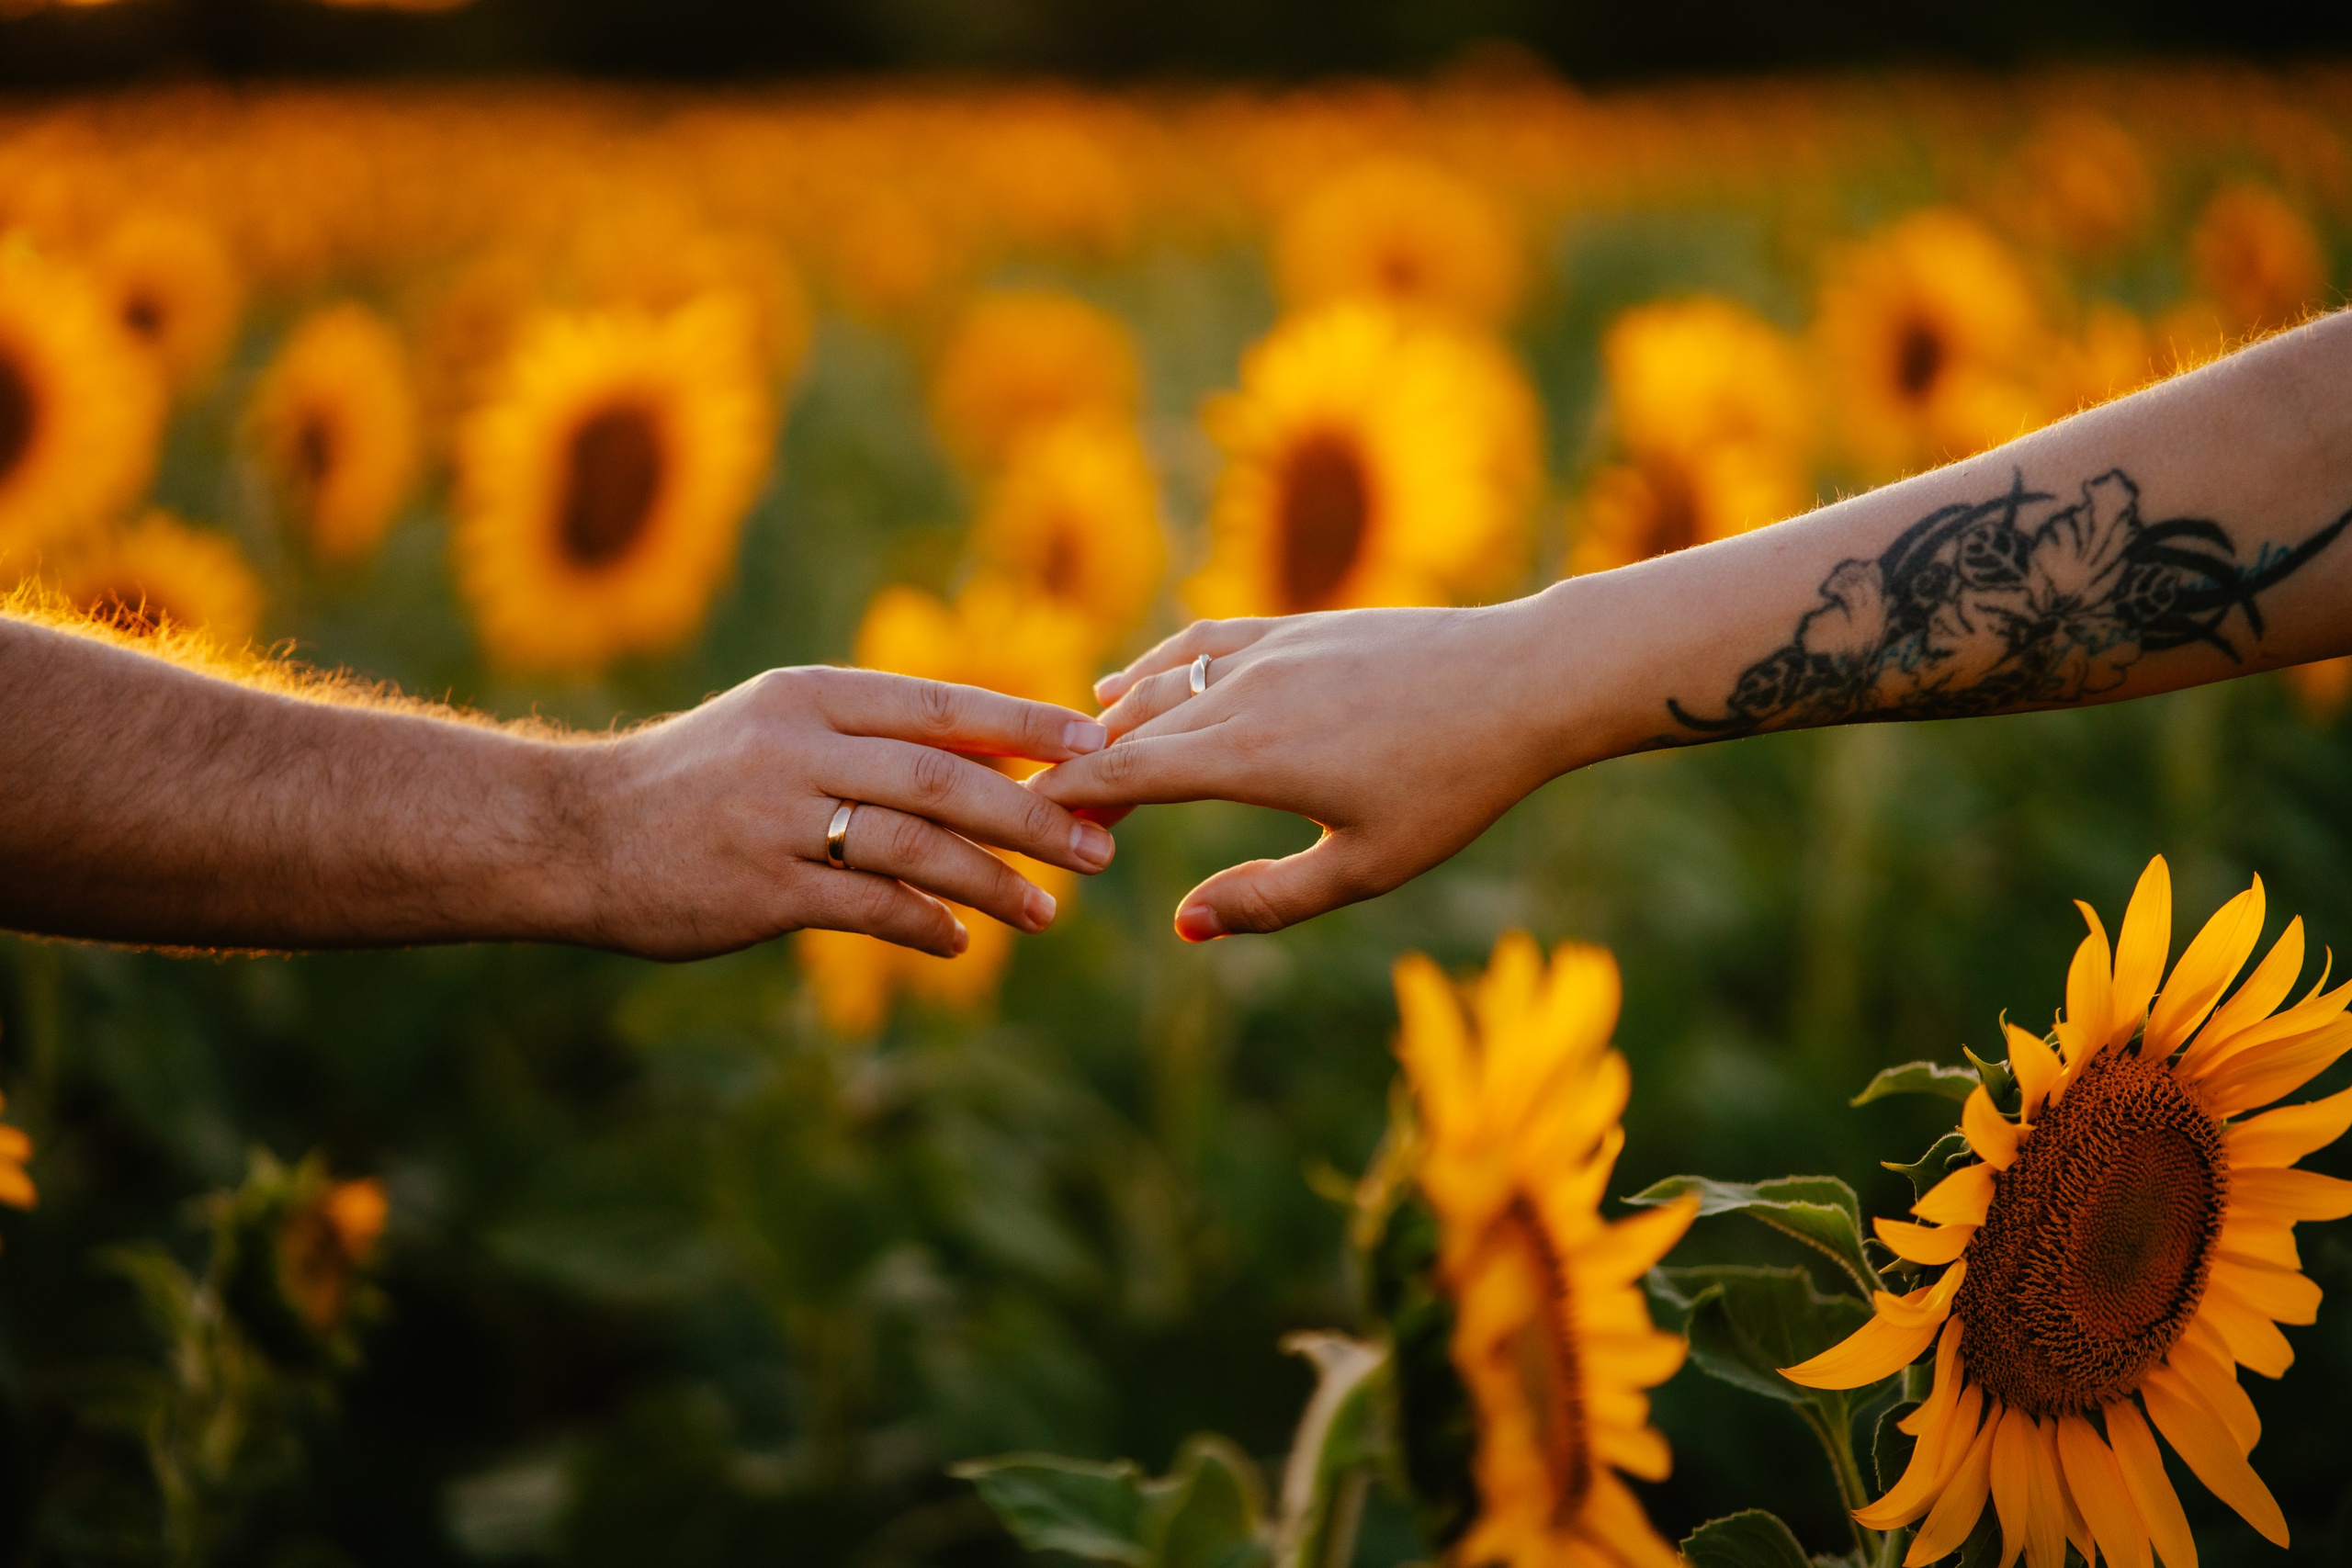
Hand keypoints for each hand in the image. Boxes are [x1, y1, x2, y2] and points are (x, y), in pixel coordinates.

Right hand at [565, 667, 1116, 960]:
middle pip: (943, 777)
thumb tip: (990, 758)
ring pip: (914, 846)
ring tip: (1048, 911)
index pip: (941, 703)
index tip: (1097, 743)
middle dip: (1031, 813)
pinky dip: (923, 924)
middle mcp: (799, 746)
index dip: (1026, 722)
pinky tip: (960, 941)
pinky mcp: (760, 889)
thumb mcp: (777, 727)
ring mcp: (778, 819)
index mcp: (811, 694)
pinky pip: (866, 907)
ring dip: (992, 881)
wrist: (574, 832)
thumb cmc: (696, 780)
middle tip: (1097, 845)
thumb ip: (872, 739)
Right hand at [1029, 604, 1562, 939]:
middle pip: (1128, 730)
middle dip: (1078, 774)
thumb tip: (1184, 927)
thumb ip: (1268, 900)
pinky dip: (1151, 666)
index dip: (1063, 800)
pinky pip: (1198, 640)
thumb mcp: (1367, 867)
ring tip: (1074, 765)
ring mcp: (1267, 648)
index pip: (1124, 775)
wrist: (1523, 681)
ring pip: (1159, 682)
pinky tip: (1125, 686)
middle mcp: (1243, 692)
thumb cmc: (1454, 786)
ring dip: (1109, 725)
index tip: (1019, 828)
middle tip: (1042, 821)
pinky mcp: (1293, 625)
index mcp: (1250, 756)